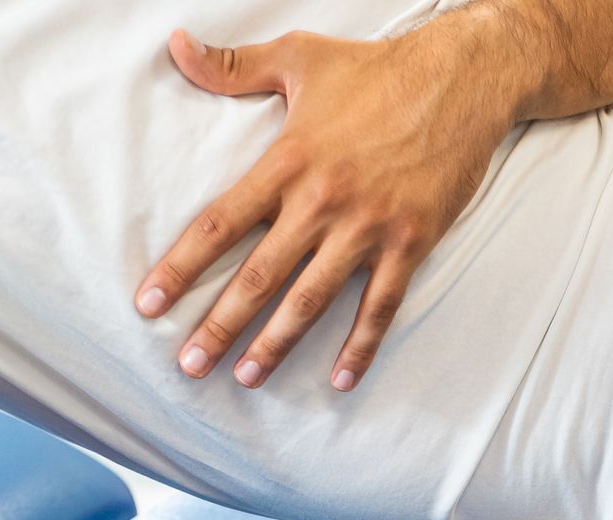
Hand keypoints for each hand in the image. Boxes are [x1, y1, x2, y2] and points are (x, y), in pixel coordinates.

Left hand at [136, 26, 516, 391]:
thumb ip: (233, 65)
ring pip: (311, 299)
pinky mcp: (410, 244)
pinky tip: (342, 380)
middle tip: (190, 364)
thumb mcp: (299, 56)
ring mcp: (368, 228)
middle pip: (259, 276)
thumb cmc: (378, 69)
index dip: (180, 267)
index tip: (150, 303)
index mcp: (288, 162)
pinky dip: (361, 346)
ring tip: (246, 378)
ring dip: (276, 344)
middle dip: (220, 325)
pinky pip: (380, 306)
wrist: (462, 81)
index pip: (220, 224)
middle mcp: (323, 202)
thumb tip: (176, 46)